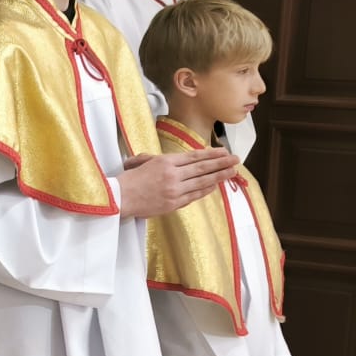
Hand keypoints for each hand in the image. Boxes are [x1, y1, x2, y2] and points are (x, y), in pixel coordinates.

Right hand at [118, 147, 238, 218]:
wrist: (119, 198)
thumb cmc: (128, 179)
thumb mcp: (141, 161)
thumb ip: (157, 159)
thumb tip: (170, 161)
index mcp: (165, 162)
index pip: (194, 157)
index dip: (211, 154)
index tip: (224, 151)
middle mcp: (173, 175)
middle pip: (202, 168)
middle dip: (221, 163)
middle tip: (235, 159)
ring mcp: (175, 190)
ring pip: (202, 182)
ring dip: (219, 176)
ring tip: (232, 172)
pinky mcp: (173, 203)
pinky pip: (194, 196)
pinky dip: (206, 190)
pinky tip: (215, 186)